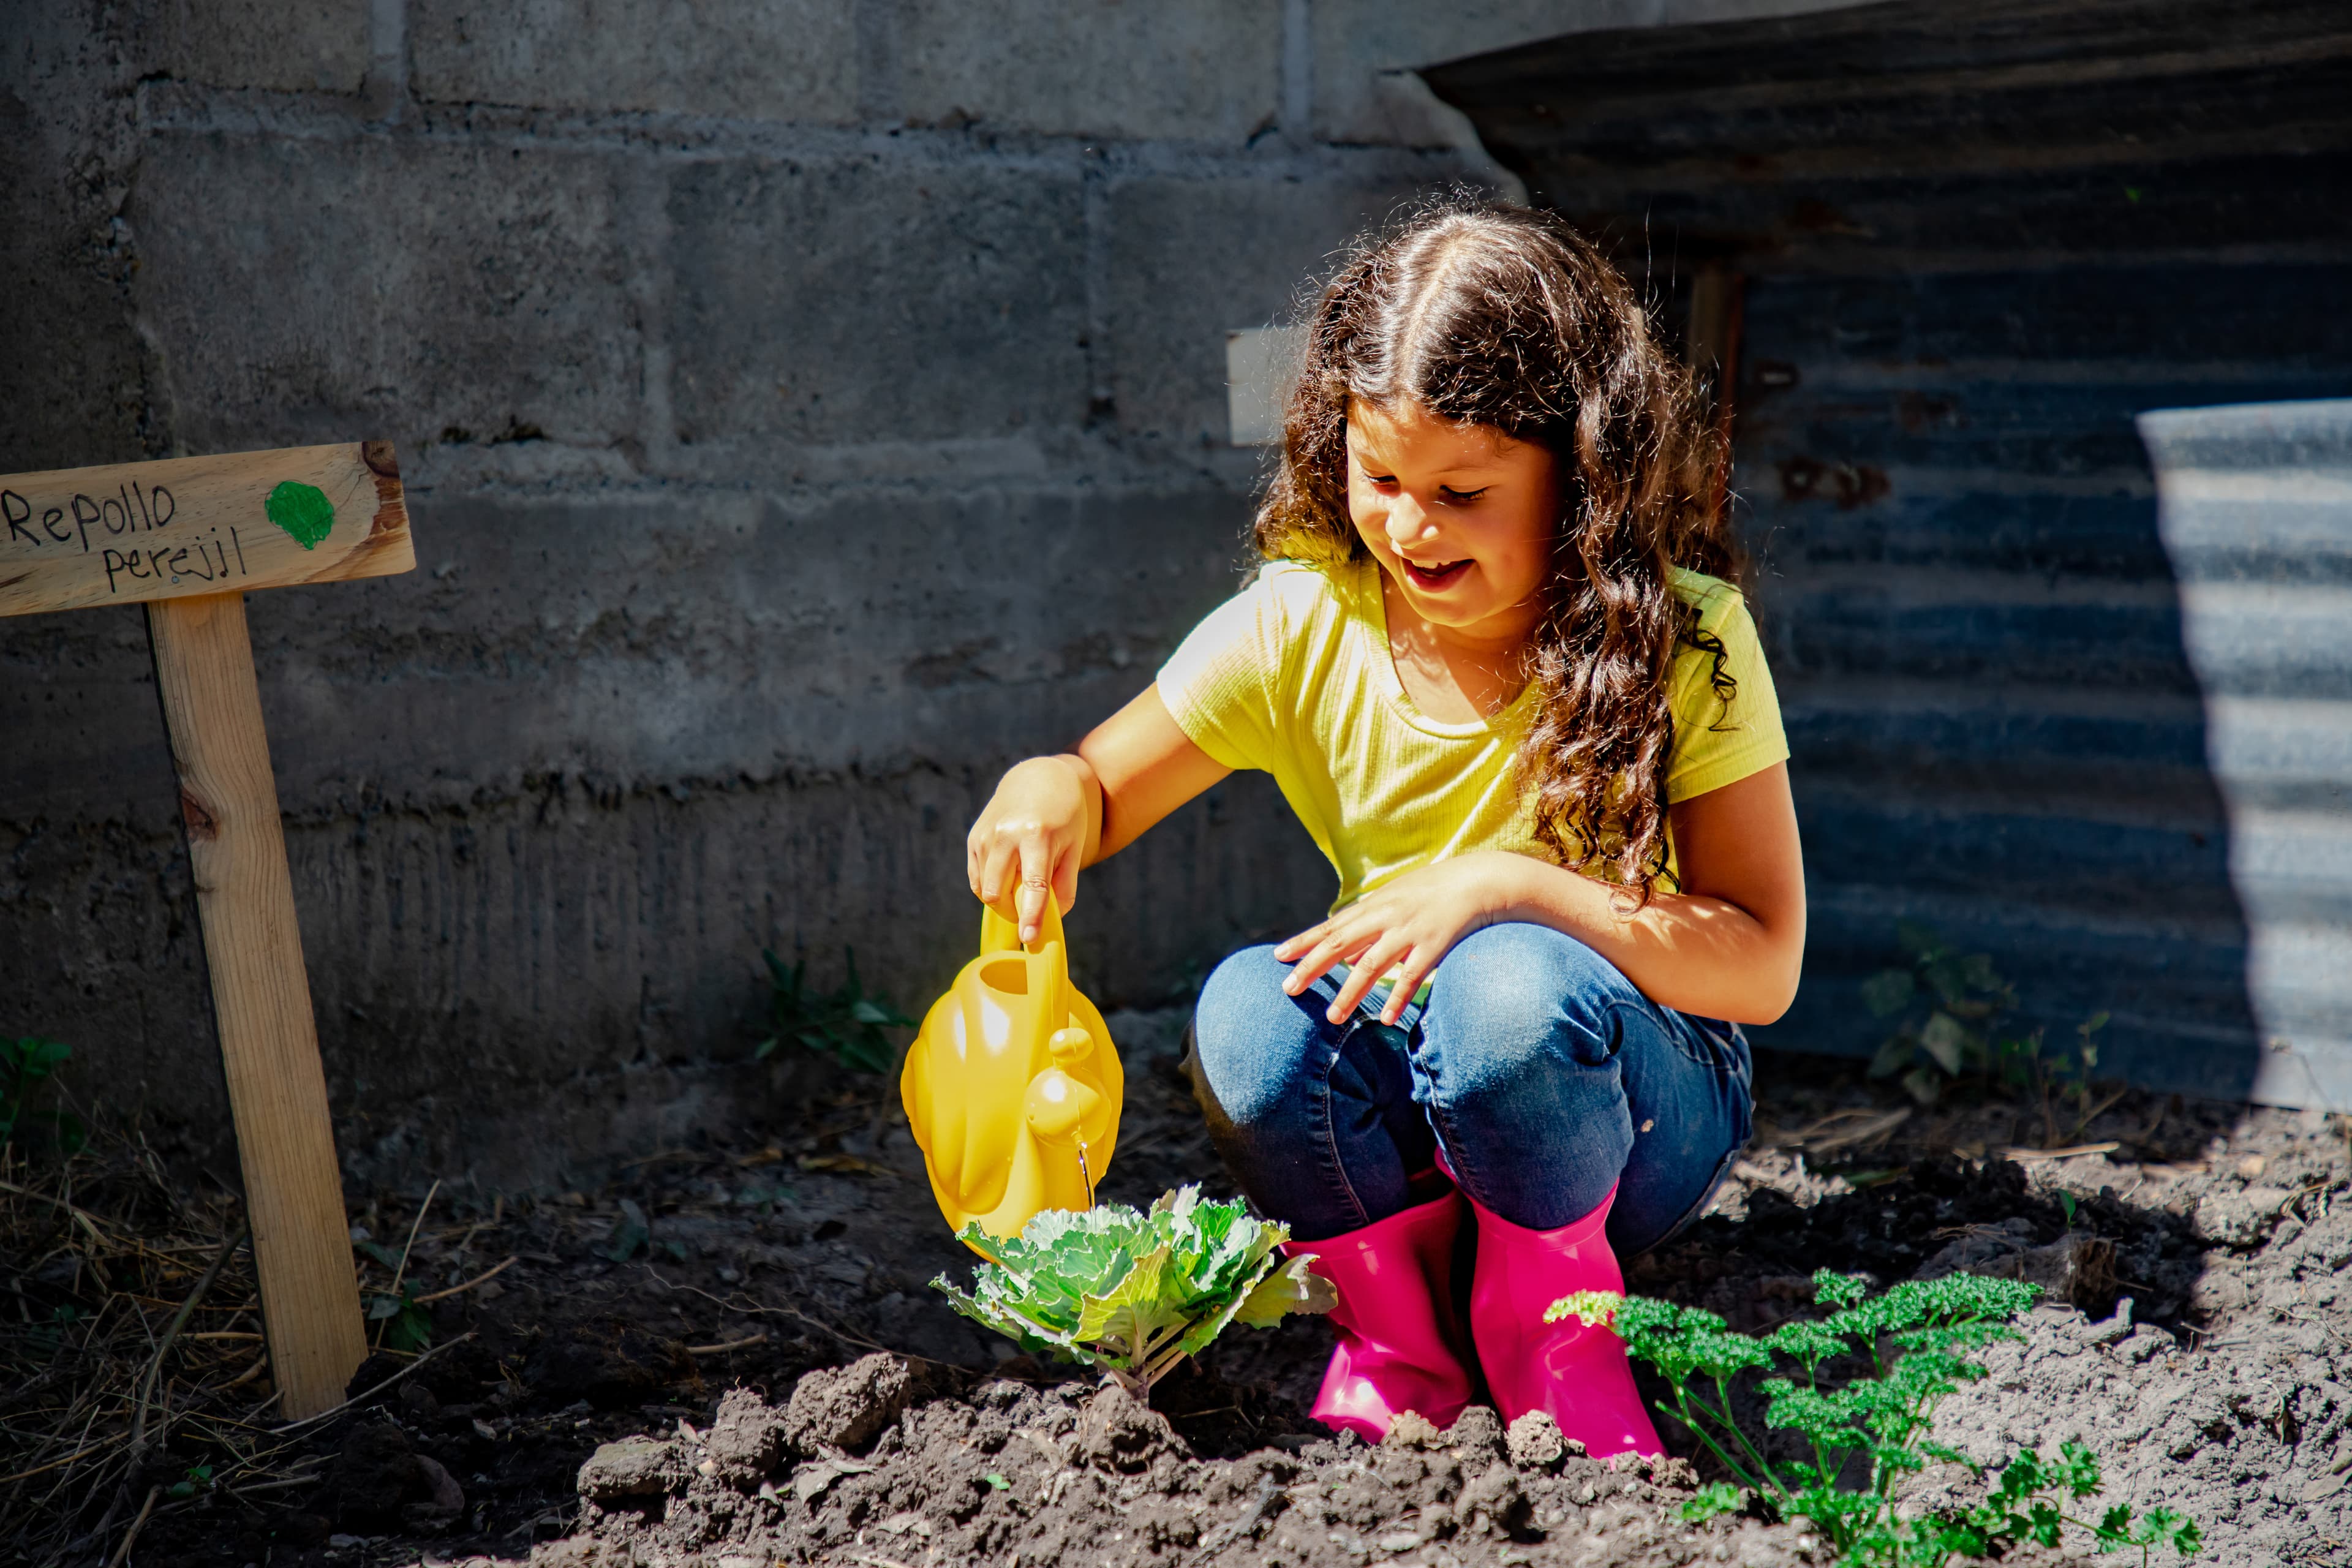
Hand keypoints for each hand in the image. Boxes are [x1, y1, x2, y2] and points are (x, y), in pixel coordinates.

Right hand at [967, 756, 1093, 943]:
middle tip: (1028, 910)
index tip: (1029, 939)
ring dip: (1001, 900)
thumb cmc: (1065, 817)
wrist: (1039, 779)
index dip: (1030, 915)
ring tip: (1021, 884)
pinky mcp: (974, 838)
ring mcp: (985, 835)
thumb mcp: (1075, 848)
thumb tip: (1049, 920)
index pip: (1033, 885)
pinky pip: (976, 878)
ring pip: (983, 889)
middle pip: (996, 893)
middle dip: (1011, 912)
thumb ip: (1064, 887)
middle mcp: (1006, 834)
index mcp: (1037, 836)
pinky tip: (1007, 875)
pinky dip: (990, 887)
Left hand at [1275, 852, 1529, 1026]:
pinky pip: (1412, 977)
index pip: (1330, 927)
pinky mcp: (1433, 946)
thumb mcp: (1394, 901)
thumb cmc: (1431, 893)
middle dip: (1312, 966)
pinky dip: (1397, 997)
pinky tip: (1385, 1018)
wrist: (1476, 881)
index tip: (1278, 956)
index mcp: (1374, 907)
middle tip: (1288, 989)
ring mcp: (1408, 932)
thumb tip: (1346, 957)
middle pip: (1341, 943)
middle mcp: (1385, 918)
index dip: (1304, 941)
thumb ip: (1369, 926)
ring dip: (1350, 992)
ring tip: (1332, 1016)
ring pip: (1372, 965)